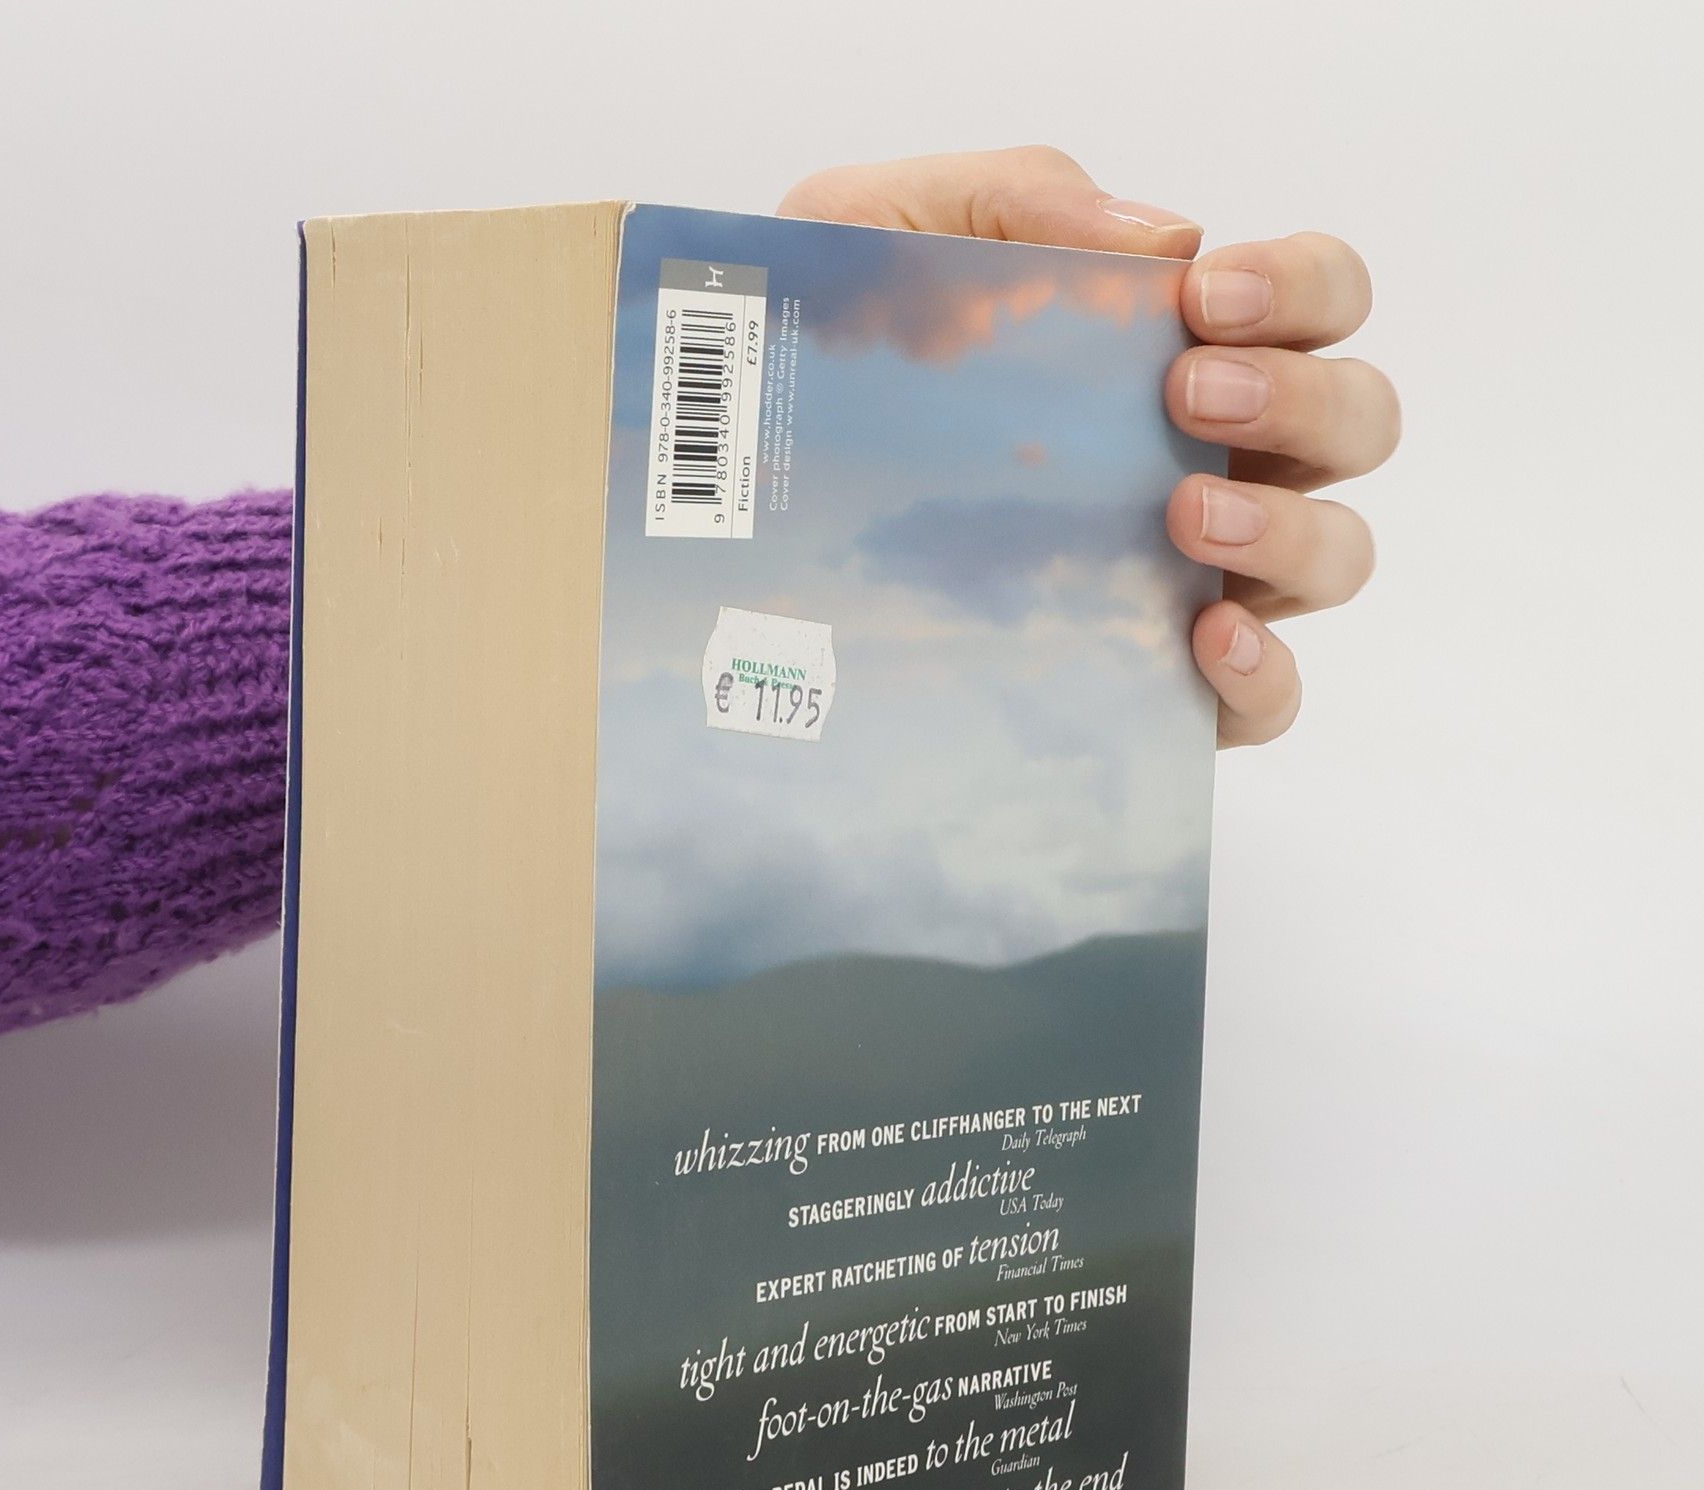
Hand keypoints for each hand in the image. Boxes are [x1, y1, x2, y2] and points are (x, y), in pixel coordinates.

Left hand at [779, 147, 1398, 747]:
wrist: (727, 472)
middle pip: (1358, 423)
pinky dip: (1264, 674)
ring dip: (1290, 533)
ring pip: (1334, 557)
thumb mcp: (887, 226)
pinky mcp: (1156, 681)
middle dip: (1300, 401)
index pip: (1319, 298)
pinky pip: (1267, 697)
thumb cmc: (829, 345)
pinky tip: (1202, 640)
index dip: (1301, 291)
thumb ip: (1016, 194)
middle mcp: (1216, 457)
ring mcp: (1196, 573)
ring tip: (1182, 519)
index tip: (1201, 302)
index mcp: (1182, 343)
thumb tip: (1163, 237)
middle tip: (1184, 397)